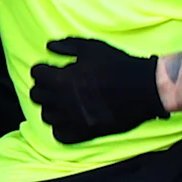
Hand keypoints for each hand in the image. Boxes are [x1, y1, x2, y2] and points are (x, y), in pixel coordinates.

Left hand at [30, 36, 166, 144]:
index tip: (53, 69)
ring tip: (64, 102)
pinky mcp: (83, 133)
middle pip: (37, 95)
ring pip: (46, 115)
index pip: (36, 74)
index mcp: (58, 80)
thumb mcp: (91, 48)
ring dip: (52, 107)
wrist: (144, 89)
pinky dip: (62, 128)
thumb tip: (49, 47)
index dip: (44, 69)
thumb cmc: (117, 66)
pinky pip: (60, 135)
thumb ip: (66, 46)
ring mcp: (70, 119)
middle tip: (57, 85)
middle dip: (44, 87)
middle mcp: (59, 101)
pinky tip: (71, 119)